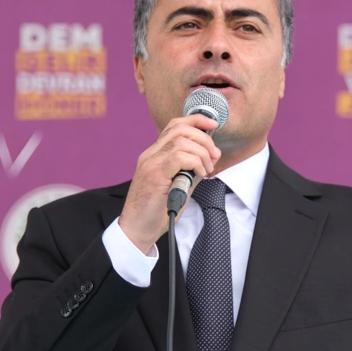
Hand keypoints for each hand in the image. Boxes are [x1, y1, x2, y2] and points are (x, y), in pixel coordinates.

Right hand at [119, 114, 220, 251]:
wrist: (137, 230)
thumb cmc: (156, 211)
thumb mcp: (180, 185)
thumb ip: (193, 169)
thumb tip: (212, 156)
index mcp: (155, 154)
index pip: (175, 125)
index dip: (196, 120)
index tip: (213, 125)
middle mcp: (150, 155)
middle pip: (180, 128)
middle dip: (204, 138)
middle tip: (214, 155)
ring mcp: (150, 163)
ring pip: (181, 140)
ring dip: (202, 152)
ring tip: (206, 169)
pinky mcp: (154, 175)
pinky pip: (179, 157)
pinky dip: (195, 162)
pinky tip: (200, 174)